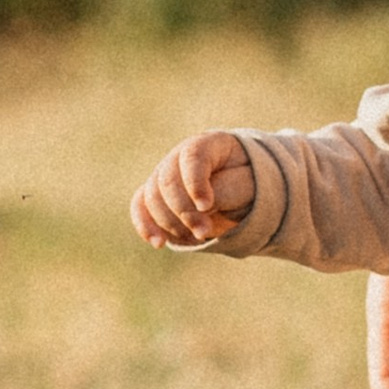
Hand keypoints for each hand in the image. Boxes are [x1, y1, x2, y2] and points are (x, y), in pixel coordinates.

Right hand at [132, 131, 256, 247]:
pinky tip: (158, 243)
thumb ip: (227, 189)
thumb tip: (199, 206)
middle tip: (204, 231)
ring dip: (171, 223)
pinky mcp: (154, 195)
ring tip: (197, 237)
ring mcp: (163, 174)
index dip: (195, 182)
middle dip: (184, 211)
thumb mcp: (249, 184)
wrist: (239, 191)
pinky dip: (146, 226)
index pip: (193, 156)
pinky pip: (139, 207)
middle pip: (168, 180)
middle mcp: (179, 156)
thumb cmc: (245, 183)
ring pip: (152, 197)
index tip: (206, 206)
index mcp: (208, 145)